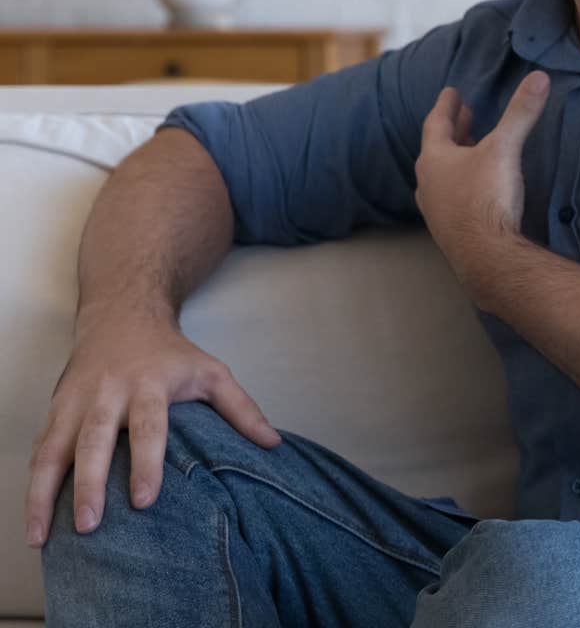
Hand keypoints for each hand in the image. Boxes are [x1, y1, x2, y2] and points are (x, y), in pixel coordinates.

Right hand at [25, 310, 278, 547]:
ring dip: (43, 494)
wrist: (122, 315)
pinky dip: (33, 483)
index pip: (148, 427)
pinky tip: (33, 517)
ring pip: (53, 449)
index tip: (145, 500)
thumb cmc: (172, 353)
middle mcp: (107, 393)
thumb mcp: (212, 372)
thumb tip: (273, 444)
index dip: (146, 463)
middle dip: (90, 484)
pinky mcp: (55, 409)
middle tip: (90, 525)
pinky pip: (39, 449)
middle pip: (95, 440)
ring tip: (40, 537)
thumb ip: (242, 409)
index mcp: (149, 385)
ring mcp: (75, 402)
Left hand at [415, 72, 547, 283]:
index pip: (436, 123)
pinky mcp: (449, 231)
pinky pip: (451, 198)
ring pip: (442, 176)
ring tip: (471, 149)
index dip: (446, 105)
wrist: (485, 256)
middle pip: (438, 149)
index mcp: (435, 159)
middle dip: (453, 130)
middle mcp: (428, 184)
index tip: (451, 91)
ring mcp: (435, 210)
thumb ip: (521, 113)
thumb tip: (539, 77)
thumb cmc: (487, 198)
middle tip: (464, 115)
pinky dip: (462, 184)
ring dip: (456, 159)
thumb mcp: (505, 148)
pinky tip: (475, 190)